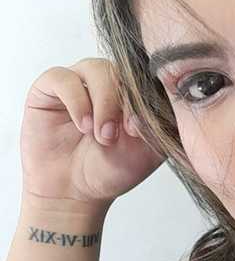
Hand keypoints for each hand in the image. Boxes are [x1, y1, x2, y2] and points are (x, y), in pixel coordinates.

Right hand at [20, 58, 165, 212]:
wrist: (75, 192)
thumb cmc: (112, 168)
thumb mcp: (146, 150)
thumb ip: (157, 125)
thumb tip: (154, 104)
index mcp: (137, 92)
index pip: (148, 77)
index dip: (147, 99)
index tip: (141, 129)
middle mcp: (111, 81)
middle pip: (124, 69)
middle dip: (125, 102)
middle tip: (121, 134)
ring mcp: (81, 81)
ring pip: (97, 68)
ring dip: (103, 102)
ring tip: (102, 134)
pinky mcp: (50, 87)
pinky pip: (63, 77)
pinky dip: (76, 101)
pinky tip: (83, 125)